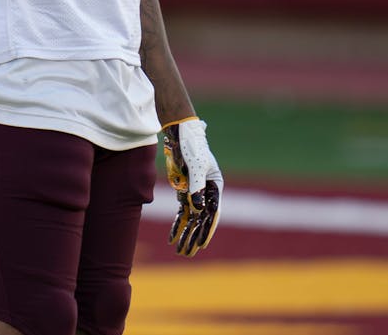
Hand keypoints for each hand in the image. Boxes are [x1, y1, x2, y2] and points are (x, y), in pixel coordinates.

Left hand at [161, 117, 222, 256]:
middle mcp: (206, 192)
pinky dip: (177, 224)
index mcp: (215, 186)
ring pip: (191, 218)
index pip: (212, 213)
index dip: (207, 230)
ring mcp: (194, 192)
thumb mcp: (197, 166)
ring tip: (180, 251)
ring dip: (186, 235)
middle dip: (194, 237)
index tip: (202, 244)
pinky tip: (172, 237)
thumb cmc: (192, 146)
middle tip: (188, 254)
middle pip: (201, 219)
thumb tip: (197, 209)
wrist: (179, 133)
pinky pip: (182, 212)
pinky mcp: (184, 191)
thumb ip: (197, 187)